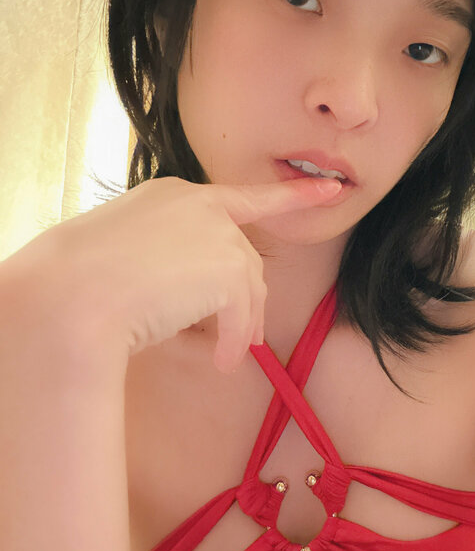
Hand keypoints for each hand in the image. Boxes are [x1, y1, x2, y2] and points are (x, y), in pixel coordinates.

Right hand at [8, 175, 342, 373]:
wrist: (70, 294)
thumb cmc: (81, 282)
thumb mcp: (127, 255)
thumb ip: (171, 258)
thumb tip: (201, 297)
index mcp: (174, 195)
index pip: (243, 197)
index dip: (290, 196)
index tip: (329, 189)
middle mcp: (201, 206)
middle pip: (245, 260)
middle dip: (246, 302)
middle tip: (240, 338)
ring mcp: (217, 234)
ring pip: (249, 290)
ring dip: (240, 327)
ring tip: (223, 355)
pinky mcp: (228, 269)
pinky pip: (243, 316)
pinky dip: (235, 343)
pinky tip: (220, 362)